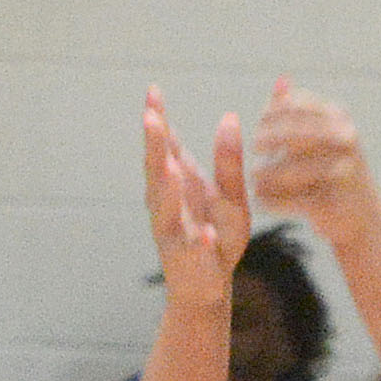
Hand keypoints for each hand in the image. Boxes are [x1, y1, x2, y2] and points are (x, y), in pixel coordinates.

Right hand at [138, 87, 253, 294]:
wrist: (208, 289)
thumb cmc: (217, 237)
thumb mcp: (231, 195)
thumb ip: (229, 160)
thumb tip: (229, 116)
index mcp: (180, 184)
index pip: (166, 146)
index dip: (158, 120)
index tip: (152, 91)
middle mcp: (167, 204)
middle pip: (157, 171)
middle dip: (154, 146)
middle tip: (149, 118)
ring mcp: (174, 233)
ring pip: (166, 209)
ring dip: (167, 189)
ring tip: (170, 167)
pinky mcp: (188, 261)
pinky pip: (194, 250)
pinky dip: (199, 242)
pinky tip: (205, 234)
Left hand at [242, 78, 375, 232]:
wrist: (364, 219)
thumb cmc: (333, 171)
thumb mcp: (320, 135)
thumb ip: (296, 109)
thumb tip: (280, 80)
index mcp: (339, 117)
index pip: (295, 105)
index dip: (270, 116)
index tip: (257, 130)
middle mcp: (345, 139)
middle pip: (292, 133)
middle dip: (266, 141)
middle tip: (253, 152)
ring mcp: (344, 171)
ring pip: (290, 169)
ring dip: (266, 175)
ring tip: (254, 180)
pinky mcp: (335, 202)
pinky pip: (292, 199)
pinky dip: (273, 201)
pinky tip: (261, 202)